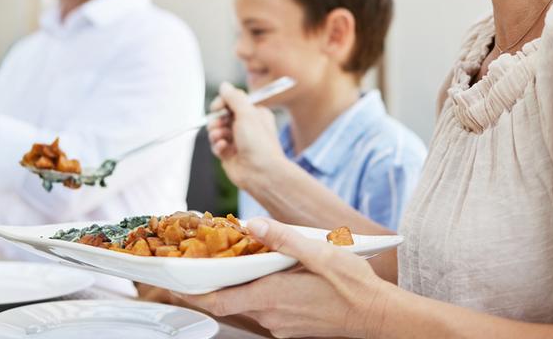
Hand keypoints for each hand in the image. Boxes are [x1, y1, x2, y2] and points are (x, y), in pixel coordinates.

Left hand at [180, 218, 391, 337]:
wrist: (379, 316)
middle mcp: (272, 316)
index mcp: (271, 296)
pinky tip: (268, 277)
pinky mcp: (294, 327)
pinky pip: (267, 310)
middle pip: (230, 301)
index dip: (191, 292)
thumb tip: (254, 224)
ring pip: (249, 304)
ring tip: (233, 263)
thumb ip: (284, 238)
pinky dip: (258, 293)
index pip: (218, 300)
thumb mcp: (320, 253)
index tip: (173, 282)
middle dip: (213, 283)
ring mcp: (282, 325)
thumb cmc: (353, 287)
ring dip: (238, 287)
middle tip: (199, 263)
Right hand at [207, 82, 286, 186]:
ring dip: (215, 133)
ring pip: (216, 131)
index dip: (222, 103)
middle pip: (222, 116)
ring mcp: (237, 141)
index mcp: (254, 114)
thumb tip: (224, 86)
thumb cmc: (259, 144)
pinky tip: (223, 149)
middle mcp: (246, 127)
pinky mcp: (229, 154)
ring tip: (221, 138)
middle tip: (219, 125)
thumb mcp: (247, 114)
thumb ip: (234, 98)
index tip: (216, 107)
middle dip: (217, 120)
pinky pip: (216, 145)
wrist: (262, 173)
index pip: (233, 102)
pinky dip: (217, 146)